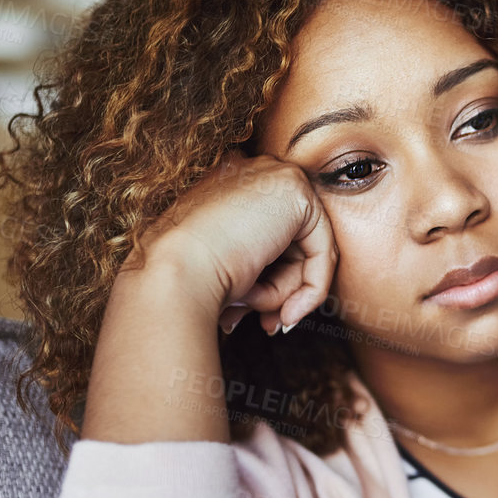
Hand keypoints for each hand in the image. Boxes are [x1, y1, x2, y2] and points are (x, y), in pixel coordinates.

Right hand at [132, 148, 337, 337]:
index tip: (265, 316)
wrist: (174, 275)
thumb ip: (261, 265)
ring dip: (285, 293)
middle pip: (294, 245)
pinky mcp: (296, 193)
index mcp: (230, 186)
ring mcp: (275, 176)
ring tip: (255, 311)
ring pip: (308, 252)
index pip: (272, 239)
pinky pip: (323, 253)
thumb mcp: (229, 267)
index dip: (272, 281)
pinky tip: (285, 312)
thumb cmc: (188, 278)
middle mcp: (253, 173)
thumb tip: (289, 298)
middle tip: (269, 324)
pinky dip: (312, 290)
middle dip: (284, 290)